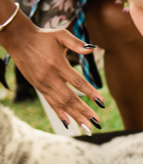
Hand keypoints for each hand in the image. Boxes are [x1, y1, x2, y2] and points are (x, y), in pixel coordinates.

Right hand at [1, 14, 102, 129]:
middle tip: (97, 122)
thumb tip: (92, 49)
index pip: (77, 82)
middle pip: (69, 98)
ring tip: (87, 129)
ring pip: (61, 104)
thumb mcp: (60, 35)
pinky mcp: (39, 88)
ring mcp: (43, 84)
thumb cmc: (43, 37)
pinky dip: (60, 114)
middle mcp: (50, 77)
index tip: (102, 102)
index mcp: (57, 65)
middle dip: (84, 111)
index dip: (90, 92)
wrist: (19, 40)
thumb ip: (76, 43)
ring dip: (75, 117)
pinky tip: (69, 124)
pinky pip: (51, 103)